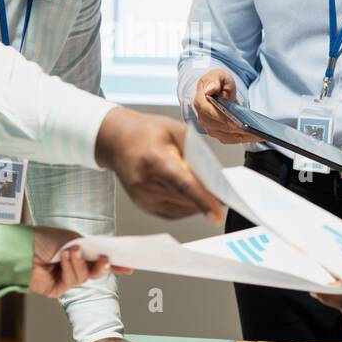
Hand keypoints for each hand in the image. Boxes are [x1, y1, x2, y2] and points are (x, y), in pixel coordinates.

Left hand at [29, 227, 111, 298]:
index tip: (128, 267)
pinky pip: (72, 282)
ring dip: (78, 263)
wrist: (23, 248)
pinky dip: (69, 269)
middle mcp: (71, 266)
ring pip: (84, 277)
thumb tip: (102, 256)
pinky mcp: (57, 289)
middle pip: (94, 272)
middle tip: (106, 260)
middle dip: (102, 267)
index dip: (113, 264)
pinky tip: (62, 258)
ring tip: (69, 251)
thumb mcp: (72, 239)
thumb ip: (89, 249)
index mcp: (76, 253)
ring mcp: (64, 278)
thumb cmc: (44, 239)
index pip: (97, 260)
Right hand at [95, 108, 224, 221]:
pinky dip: (186, 208)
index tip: (218, 213)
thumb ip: (195, 149)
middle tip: (224, 195)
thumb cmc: (145, 132)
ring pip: (181, 209)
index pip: (184, 185)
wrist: (116, 141)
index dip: (203, 200)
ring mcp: (142, 196)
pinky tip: (192, 197)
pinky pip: (172, 213)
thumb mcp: (174, 129)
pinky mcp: (142, 205)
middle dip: (208, 200)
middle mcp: (146, 182)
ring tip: (209, 193)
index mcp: (155, 159)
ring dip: (198, 205)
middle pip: (185, 199)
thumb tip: (214, 173)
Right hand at [190, 68, 256, 143]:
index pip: (207, 111)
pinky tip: (256, 136)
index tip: (233, 120)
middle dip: (235, 128)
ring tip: (258, 133)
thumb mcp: (218, 76)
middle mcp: (203, 117)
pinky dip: (244, 138)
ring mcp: (210, 127)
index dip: (220, 116)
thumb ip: (214, 81)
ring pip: (226, 135)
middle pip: (218, 126)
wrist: (218, 91)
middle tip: (251, 129)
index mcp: (200, 101)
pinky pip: (231, 139)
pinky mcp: (218, 133)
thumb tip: (209, 89)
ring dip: (242, 136)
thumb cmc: (218, 82)